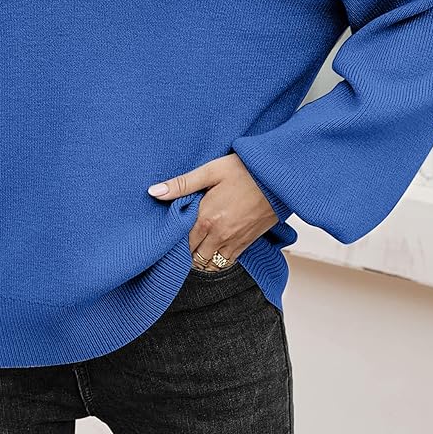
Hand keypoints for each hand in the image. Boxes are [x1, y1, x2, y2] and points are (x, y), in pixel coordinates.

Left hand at [148, 153, 278, 270]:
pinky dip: (217, 260)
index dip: (174, 238)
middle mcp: (219, 235)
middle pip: (193, 255)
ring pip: (209, 263)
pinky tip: (213, 248)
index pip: (180, 241)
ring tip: (197, 244)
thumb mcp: (210, 171)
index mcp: (206, 218)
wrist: (278, 178)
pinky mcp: (247, 243)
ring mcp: (234, 241)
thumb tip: (154, 192)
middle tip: (182, 238)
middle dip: (186, 249)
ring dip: (201, 257)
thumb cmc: (245, 170)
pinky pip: (227, 263)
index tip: (172, 231)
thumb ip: (181, 184)